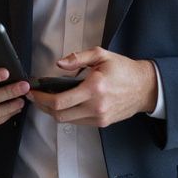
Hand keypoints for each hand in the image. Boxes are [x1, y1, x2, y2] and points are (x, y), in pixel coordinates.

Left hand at [25, 47, 156, 127]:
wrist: (145, 87)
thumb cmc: (123, 70)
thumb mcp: (101, 55)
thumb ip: (78, 58)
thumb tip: (59, 64)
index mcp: (94, 88)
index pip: (59, 101)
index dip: (41, 98)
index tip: (32, 91)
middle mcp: (96, 106)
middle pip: (59, 115)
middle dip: (42, 107)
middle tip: (34, 97)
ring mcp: (99, 117)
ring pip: (67, 120)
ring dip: (52, 112)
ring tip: (45, 100)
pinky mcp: (102, 122)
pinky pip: (77, 121)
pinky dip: (66, 114)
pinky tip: (62, 104)